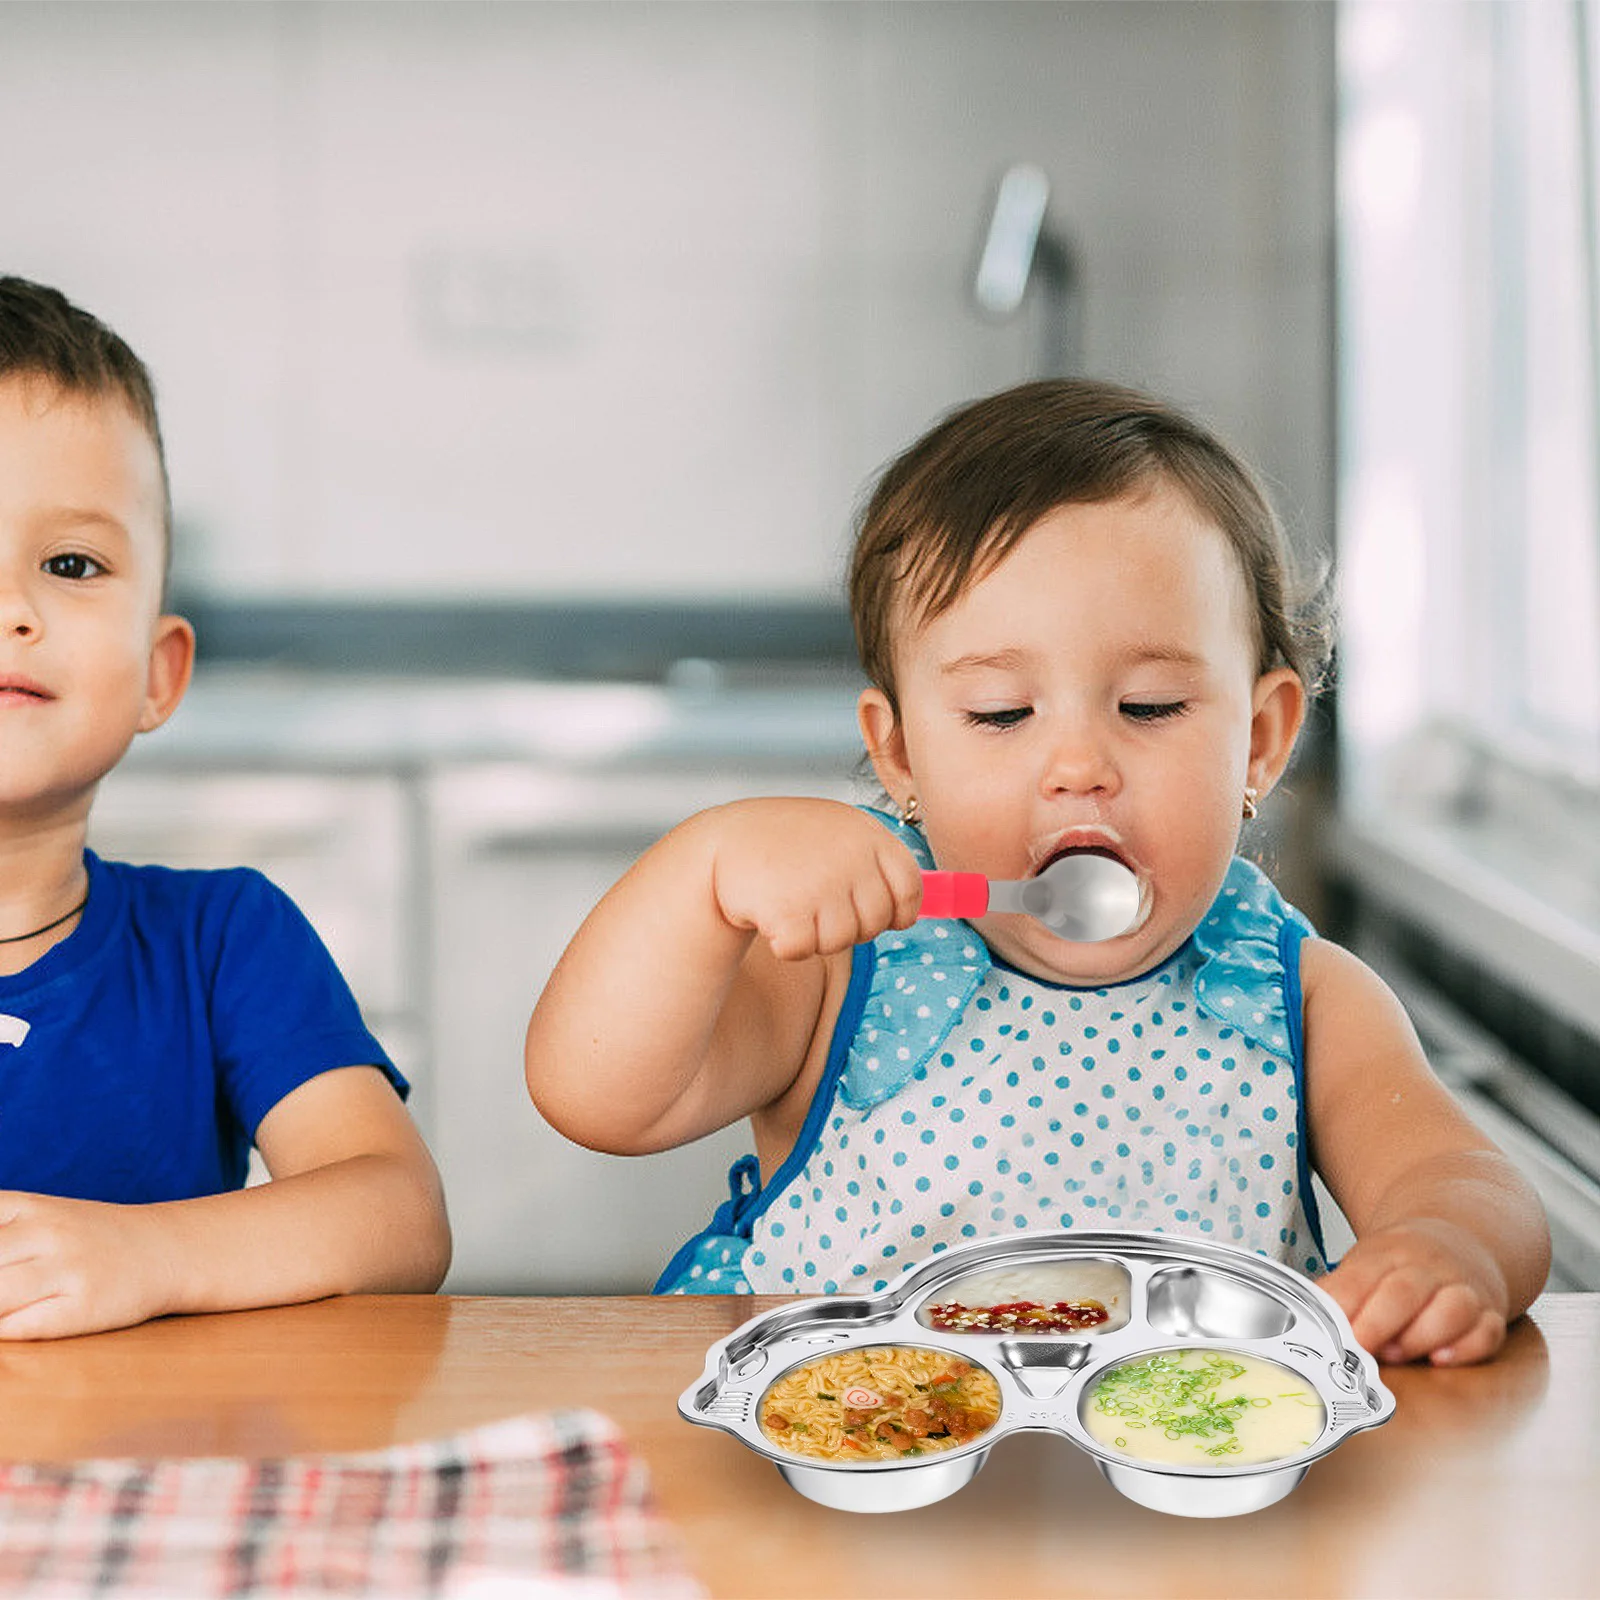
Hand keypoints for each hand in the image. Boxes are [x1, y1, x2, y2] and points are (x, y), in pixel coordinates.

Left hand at [0, 1190, 175, 1339]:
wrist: (168, 1249)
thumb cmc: (89, 1238)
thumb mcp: (39, 1216)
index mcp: (28, 1207)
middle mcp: (46, 1232)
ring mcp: (66, 1270)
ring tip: (4, 1306)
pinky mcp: (81, 1308)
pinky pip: (19, 1327)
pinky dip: (2, 1332)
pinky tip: (9, 1326)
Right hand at [706, 798, 923, 960]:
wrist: (725, 841)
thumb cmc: (787, 845)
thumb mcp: (839, 835)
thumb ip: (877, 867)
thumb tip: (911, 914)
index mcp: (869, 835)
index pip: (909, 889)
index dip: (897, 912)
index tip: (873, 912)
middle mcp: (851, 857)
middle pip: (875, 924)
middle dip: (849, 926)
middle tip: (816, 902)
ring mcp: (820, 884)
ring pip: (839, 942)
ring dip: (813, 935)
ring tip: (791, 902)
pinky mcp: (787, 910)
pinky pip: (802, 951)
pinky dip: (785, 944)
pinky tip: (771, 915)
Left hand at [1321, 1221, 1508, 1365]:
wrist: (1460, 1242)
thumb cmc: (1401, 1267)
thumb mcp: (1363, 1266)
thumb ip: (1338, 1295)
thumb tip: (1300, 1325)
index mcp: (1387, 1253)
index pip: (1360, 1277)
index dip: (1344, 1306)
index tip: (1330, 1334)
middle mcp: (1427, 1268)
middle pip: (1403, 1291)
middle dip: (1379, 1323)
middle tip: (1360, 1349)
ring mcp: (1463, 1289)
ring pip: (1451, 1308)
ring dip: (1422, 1335)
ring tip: (1397, 1355)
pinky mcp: (1490, 1314)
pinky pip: (1487, 1331)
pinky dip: (1467, 1347)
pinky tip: (1442, 1358)